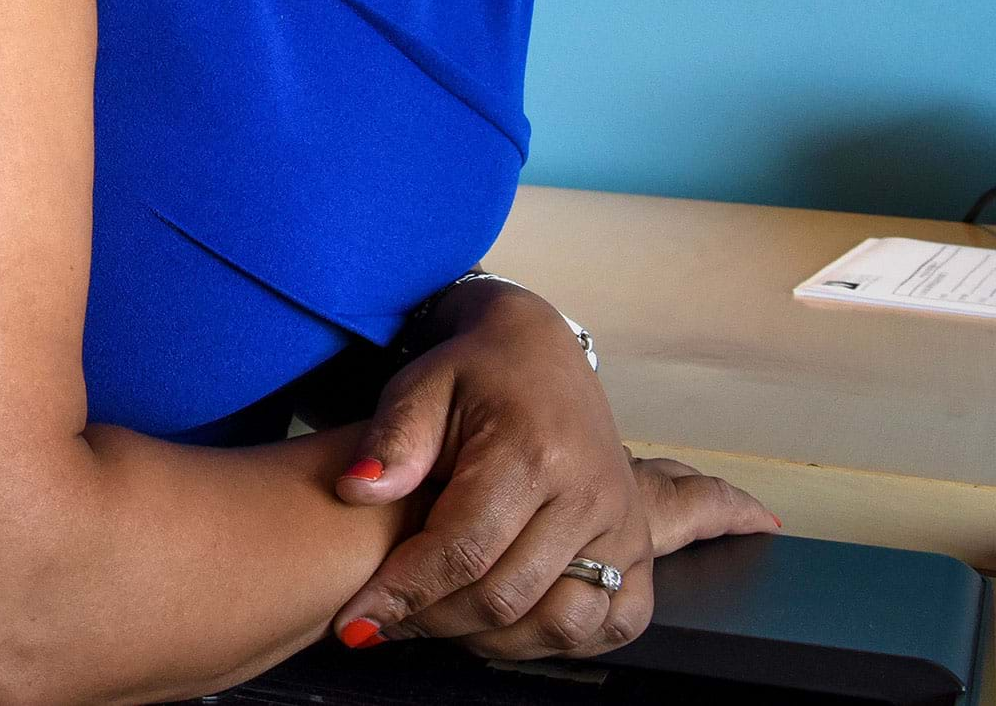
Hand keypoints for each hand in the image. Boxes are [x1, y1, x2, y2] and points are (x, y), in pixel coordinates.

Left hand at [326, 285, 777, 660]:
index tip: (355, 622)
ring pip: (561, 623)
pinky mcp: (640, 550)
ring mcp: (623, 527)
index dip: (405, 592)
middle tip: (384, 622)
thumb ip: (392, 439)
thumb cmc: (472, 372)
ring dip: (491, 640)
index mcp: (533, 452)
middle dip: (434, 620)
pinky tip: (506, 627)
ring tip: (437, 622)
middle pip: (507, 595)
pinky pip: (614, 623)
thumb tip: (357, 491)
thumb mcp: (420, 385)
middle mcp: (590, 496)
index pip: (464, 549)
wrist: (540, 354)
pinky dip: (559, 641)